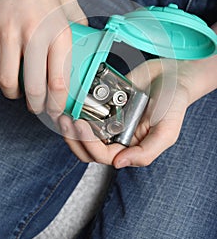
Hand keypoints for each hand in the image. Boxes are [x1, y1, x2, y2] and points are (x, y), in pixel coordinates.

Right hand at [0, 0, 86, 118]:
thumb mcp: (70, 4)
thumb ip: (78, 30)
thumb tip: (84, 48)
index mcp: (59, 31)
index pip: (59, 83)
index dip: (57, 105)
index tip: (56, 112)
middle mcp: (34, 34)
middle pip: (32, 88)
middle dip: (36, 106)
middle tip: (37, 106)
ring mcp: (6, 32)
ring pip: (6, 82)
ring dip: (13, 93)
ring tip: (18, 90)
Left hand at [59, 56, 216, 166]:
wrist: (173, 75)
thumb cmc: (173, 104)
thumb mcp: (166, 132)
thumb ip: (146, 153)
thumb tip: (118, 164)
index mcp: (130, 147)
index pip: (103, 155)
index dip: (89, 144)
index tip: (82, 124)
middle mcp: (117, 135)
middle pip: (88, 148)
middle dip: (74, 137)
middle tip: (66, 120)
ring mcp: (110, 119)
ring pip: (84, 132)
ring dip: (71, 126)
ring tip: (65, 112)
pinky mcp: (106, 102)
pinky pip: (87, 110)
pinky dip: (79, 108)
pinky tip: (73, 101)